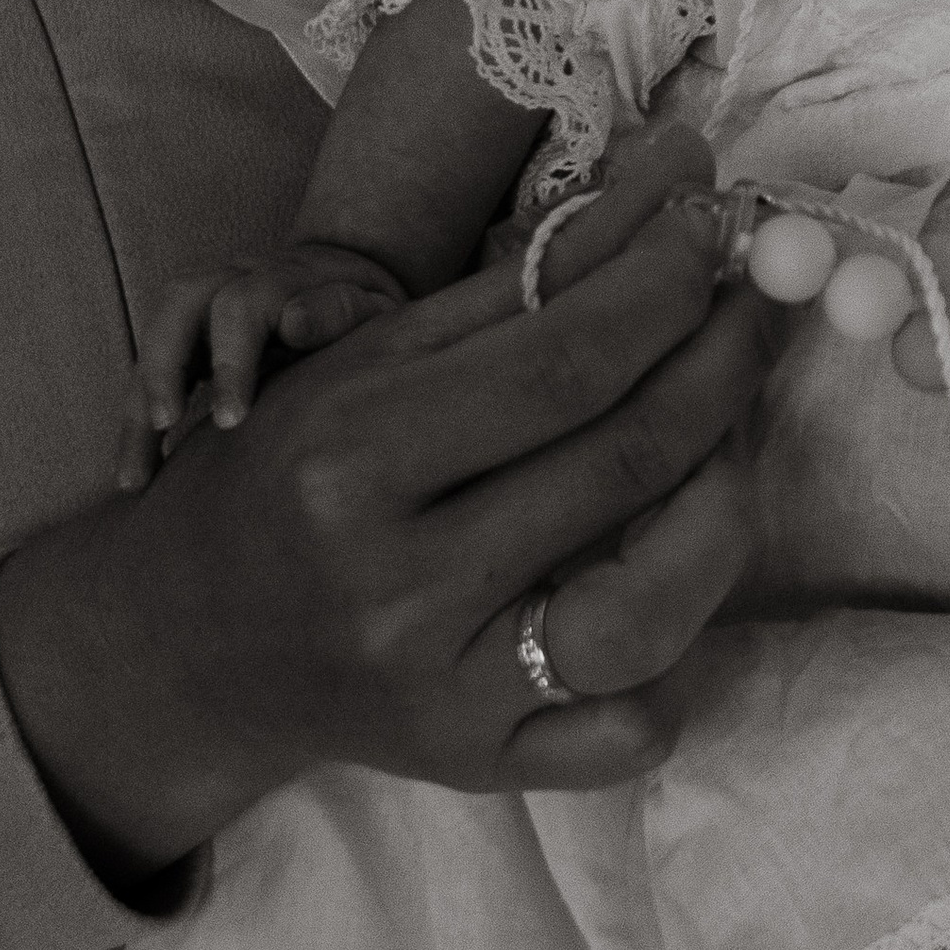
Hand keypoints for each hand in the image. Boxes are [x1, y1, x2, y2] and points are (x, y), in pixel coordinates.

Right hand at [0, 122, 775, 890]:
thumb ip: (534, 275)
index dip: (669, 285)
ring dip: (726, 501)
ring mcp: (448, 693)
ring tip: (729, 431)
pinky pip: (633, 729)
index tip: (716, 225)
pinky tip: (673, 574)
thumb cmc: (293, 471)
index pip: (565, 362)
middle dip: (725, 362)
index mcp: (353, 460)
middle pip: (624, 465)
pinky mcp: (484, 767)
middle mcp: (399, 588)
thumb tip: (674, 182)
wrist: (189, 640)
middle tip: (761, 299)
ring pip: (652, 608)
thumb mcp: (384, 354)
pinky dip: (681, 655)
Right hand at [118, 238, 405, 486]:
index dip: (230, 363)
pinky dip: (137, 420)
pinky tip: (137, 473)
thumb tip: (293, 323)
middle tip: (163, 426)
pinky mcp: (188, 333)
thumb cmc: (366, 309)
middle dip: (163, 369)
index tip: (229, 420)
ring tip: (135, 474)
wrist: (350, 274)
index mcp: (279, 275)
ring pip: (154, 336)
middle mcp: (231, 277)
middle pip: (178, 305)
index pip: (241, 308)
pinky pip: (150, 369)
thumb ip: (339, 311)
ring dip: (138, 402)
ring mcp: (205, 300)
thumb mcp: (374, 307)